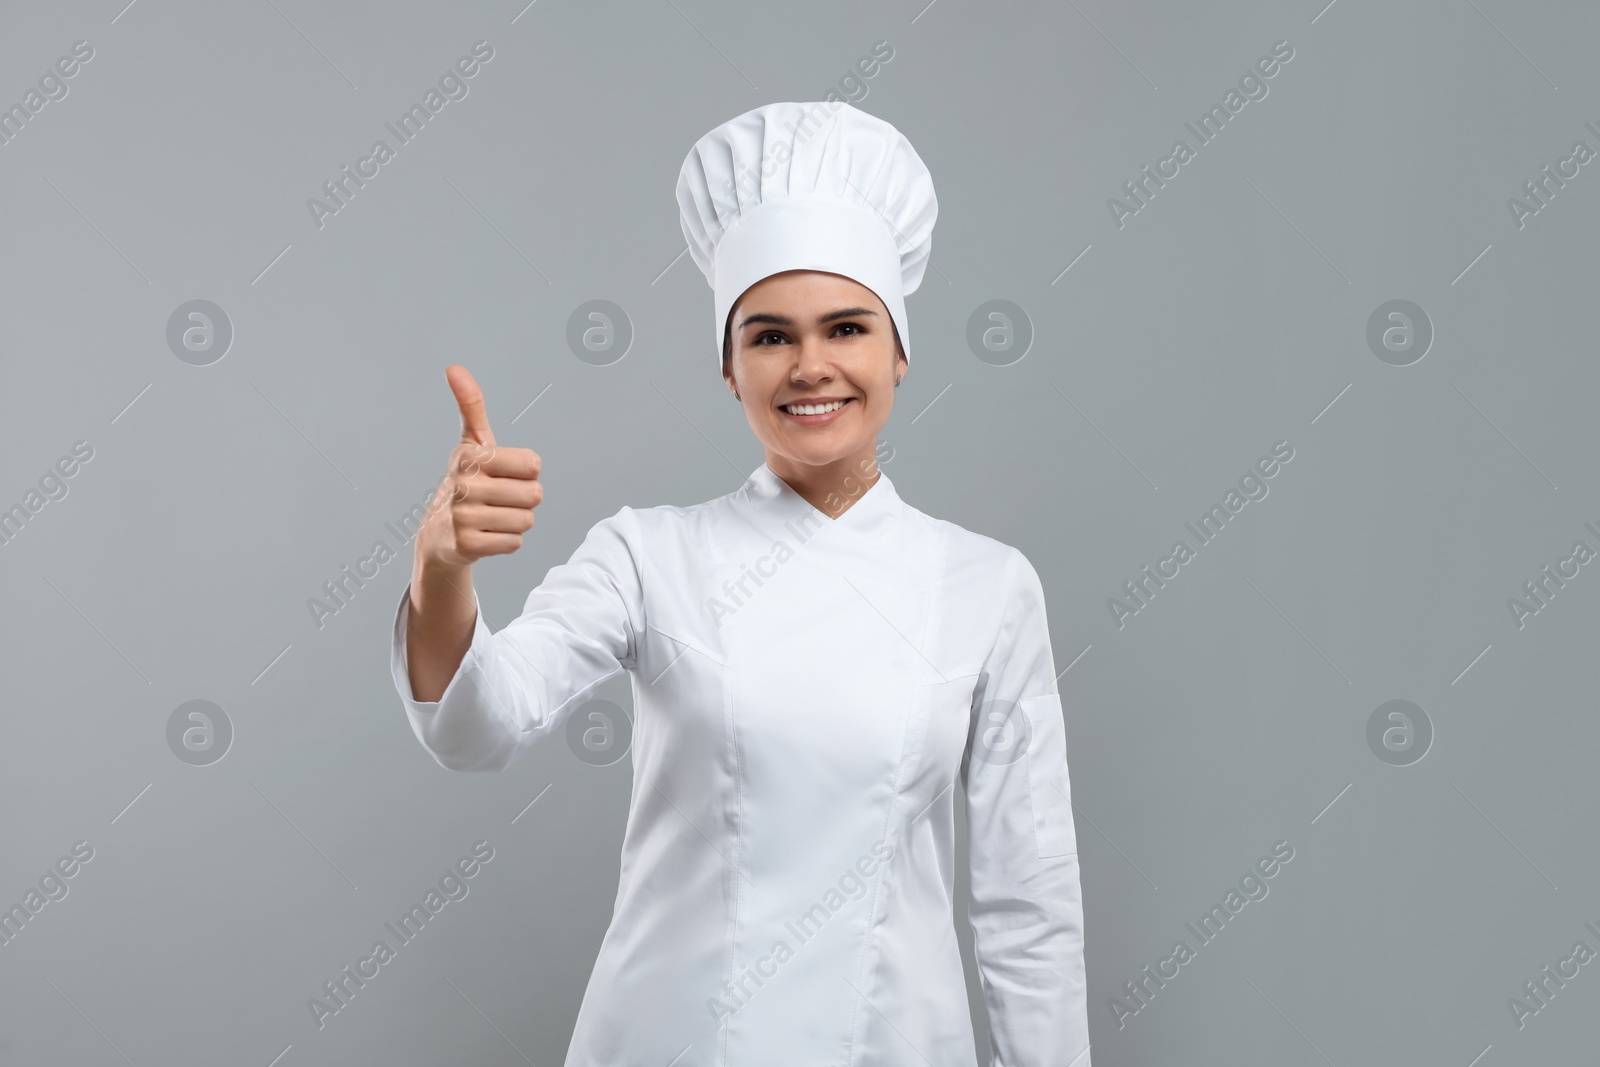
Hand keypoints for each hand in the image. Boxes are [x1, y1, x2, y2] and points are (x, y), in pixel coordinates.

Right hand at [416, 365, 542, 568]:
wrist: (438, 532)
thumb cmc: (466, 480)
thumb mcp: (471, 442)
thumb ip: (471, 405)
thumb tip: (454, 368)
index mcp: (470, 456)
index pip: (534, 465)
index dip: (526, 472)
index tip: (503, 473)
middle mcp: (464, 484)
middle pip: (534, 495)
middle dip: (524, 499)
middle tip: (499, 498)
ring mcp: (463, 517)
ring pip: (526, 520)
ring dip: (516, 521)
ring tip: (493, 516)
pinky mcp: (467, 546)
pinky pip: (514, 543)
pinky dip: (506, 541)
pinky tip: (487, 535)